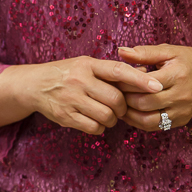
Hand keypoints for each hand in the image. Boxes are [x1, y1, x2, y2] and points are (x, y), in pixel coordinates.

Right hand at [25, 56, 163, 134]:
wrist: (34, 85)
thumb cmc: (67, 73)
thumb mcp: (85, 64)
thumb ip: (110, 70)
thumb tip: (144, 73)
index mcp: (87, 65)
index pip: (118, 71)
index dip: (139, 79)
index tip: (157, 86)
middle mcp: (79, 81)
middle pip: (115, 99)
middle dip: (123, 107)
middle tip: (121, 108)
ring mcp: (71, 100)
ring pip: (106, 116)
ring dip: (113, 119)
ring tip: (108, 115)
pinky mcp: (65, 117)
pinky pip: (94, 127)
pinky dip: (100, 127)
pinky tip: (96, 121)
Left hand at [118, 44, 191, 130]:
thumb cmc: (186, 60)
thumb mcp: (168, 51)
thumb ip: (144, 53)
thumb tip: (121, 51)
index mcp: (178, 75)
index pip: (145, 84)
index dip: (126, 83)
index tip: (114, 80)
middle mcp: (181, 95)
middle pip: (144, 103)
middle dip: (125, 99)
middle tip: (113, 93)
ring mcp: (182, 111)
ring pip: (148, 120)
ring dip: (129, 114)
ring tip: (119, 104)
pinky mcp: (181, 120)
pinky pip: (155, 126)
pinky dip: (138, 121)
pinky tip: (130, 112)